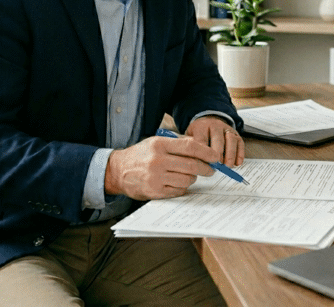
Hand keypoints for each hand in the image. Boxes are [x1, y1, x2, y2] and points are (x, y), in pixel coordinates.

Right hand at [105, 134, 220, 199]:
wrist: (118, 171)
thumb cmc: (141, 155)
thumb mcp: (156, 143)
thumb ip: (178, 144)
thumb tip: (203, 149)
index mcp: (159, 145)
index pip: (190, 147)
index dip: (206, 152)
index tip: (215, 157)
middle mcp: (157, 160)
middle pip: (192, 165)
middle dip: (205, 168)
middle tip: (211, 170)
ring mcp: (156, 177)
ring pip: (187, 180)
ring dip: (193, 178)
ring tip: (189, 175)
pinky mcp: (155, 191)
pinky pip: (178, 191)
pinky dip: (182, 187)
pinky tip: (178, 182)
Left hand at [185, 116, 244, 166]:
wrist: (208, 121)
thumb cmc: (198, 134)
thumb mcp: (190, 138)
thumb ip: (192, 148)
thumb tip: (195, 164)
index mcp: (201, 126)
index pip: (202, 139)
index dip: (204, 152)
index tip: (205, 163)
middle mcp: (215, 125)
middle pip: (218, 138)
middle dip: (218, 153)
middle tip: (217, 166)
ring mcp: (227, 129)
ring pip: (231, 139)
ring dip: (230, 154)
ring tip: (227, 166)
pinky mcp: (236, 134)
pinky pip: (240, 142)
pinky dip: (240, 154)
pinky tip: (237, 163)